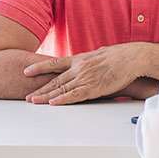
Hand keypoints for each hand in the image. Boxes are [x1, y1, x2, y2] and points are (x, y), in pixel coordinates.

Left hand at [23, 43, 145, 104]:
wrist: (132, 58)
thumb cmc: (120, 56)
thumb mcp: (101, 54)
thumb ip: (93, 58)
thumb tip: (93, 57)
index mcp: (80, 59)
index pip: (55, 64)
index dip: (40, 68)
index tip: (27, 71)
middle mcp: (79, 68)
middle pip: (55, 80)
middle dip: (40, 88)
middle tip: (27, 96)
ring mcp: (85, 77)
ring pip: (61, 89)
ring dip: (47, 97)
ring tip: (34, 102)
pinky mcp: (94, 87)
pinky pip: (75, 95)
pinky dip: (63, 100)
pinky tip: (53, 103)